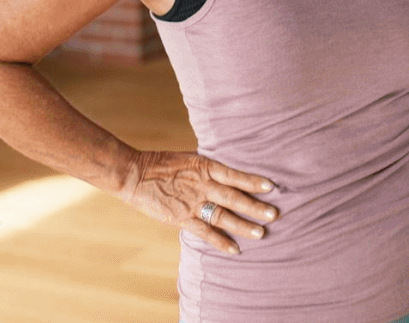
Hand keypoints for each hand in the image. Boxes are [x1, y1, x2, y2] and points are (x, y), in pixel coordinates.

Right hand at [119, 149, 277, 254]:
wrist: (133, 174)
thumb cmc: (161, 164)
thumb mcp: (188, 160)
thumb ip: (207, 169)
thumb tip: (227, 174)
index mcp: (204, 166)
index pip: (234, 174)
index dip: (253, 181)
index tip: (271, 186)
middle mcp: (202, 184)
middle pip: (234, 197)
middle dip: (255, 206)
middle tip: (274, 214)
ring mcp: (193, 202)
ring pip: (223, 216)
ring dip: (243, 225)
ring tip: (261, 233)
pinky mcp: (182, 218)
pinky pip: (205, 232)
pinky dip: (220, 241)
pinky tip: (234, 249)